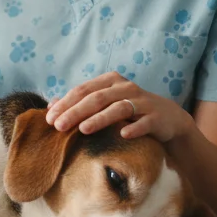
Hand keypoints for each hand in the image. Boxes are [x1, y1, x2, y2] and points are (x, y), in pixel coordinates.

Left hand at [45, 72, 193, 141]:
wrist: (168, 119)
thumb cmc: (129, 111)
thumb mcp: (105, 103)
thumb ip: (80, 103)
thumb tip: (51, 105)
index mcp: (110, 81)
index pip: (83, 90)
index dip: (65, 104)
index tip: (49, 119)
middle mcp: (125, 88)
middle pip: (97, 98)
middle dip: (76, 112)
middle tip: (59, 126)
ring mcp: (142, 101)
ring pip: (118, 108)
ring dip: (100, 119)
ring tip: (83, 129)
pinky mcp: (156, 117)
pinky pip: (144, 122)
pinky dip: (134, 128)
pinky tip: (123, 135)